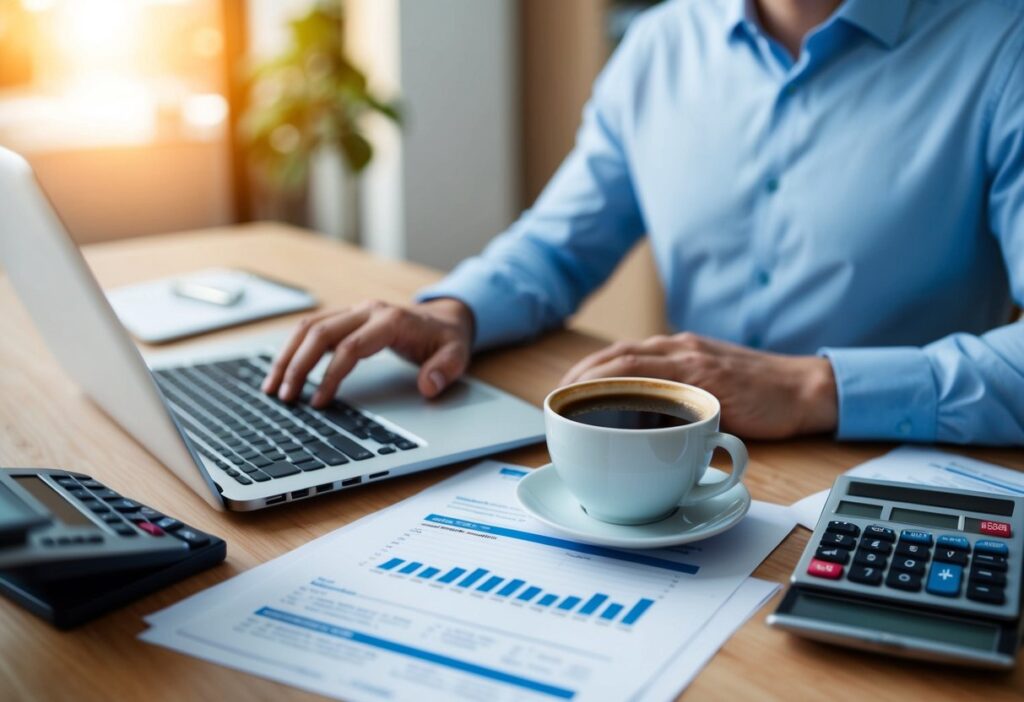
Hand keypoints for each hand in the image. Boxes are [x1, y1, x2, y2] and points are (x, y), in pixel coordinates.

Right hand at [262, 298, 473, 406]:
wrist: (445, 318)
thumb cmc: (446, 339)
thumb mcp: (457, 355)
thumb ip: (445, 370)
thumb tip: (428, 386)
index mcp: (390, 320)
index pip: (351, 347)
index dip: (331, 375)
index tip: (319, 402)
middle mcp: (367, 310)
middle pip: (321, 333)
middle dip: (298, 365)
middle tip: (284, 396)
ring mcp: (354, 310)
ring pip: (309, 327)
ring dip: (287, 356)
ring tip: (272, 386)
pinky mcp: (346, 316)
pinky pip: (312, 328)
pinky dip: (293, 348)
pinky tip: (282, 370)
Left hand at [560, 332, 837, 438]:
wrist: (804, 390)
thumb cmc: (759, 395)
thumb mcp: (709, 389)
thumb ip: (677, 399)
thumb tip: (642, 428)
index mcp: (677, 350)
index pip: (620, 355)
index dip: (587, 370)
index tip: (563, 389)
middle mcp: (679, 349)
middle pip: (616, 356)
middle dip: (580, 375)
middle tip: (557, 398)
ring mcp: (692, 362)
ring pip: (630, 363)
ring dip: (595, 381)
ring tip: (571, 400)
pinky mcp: (706, 379)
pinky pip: (659, 382)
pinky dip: (630, 391)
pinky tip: (610, 406)